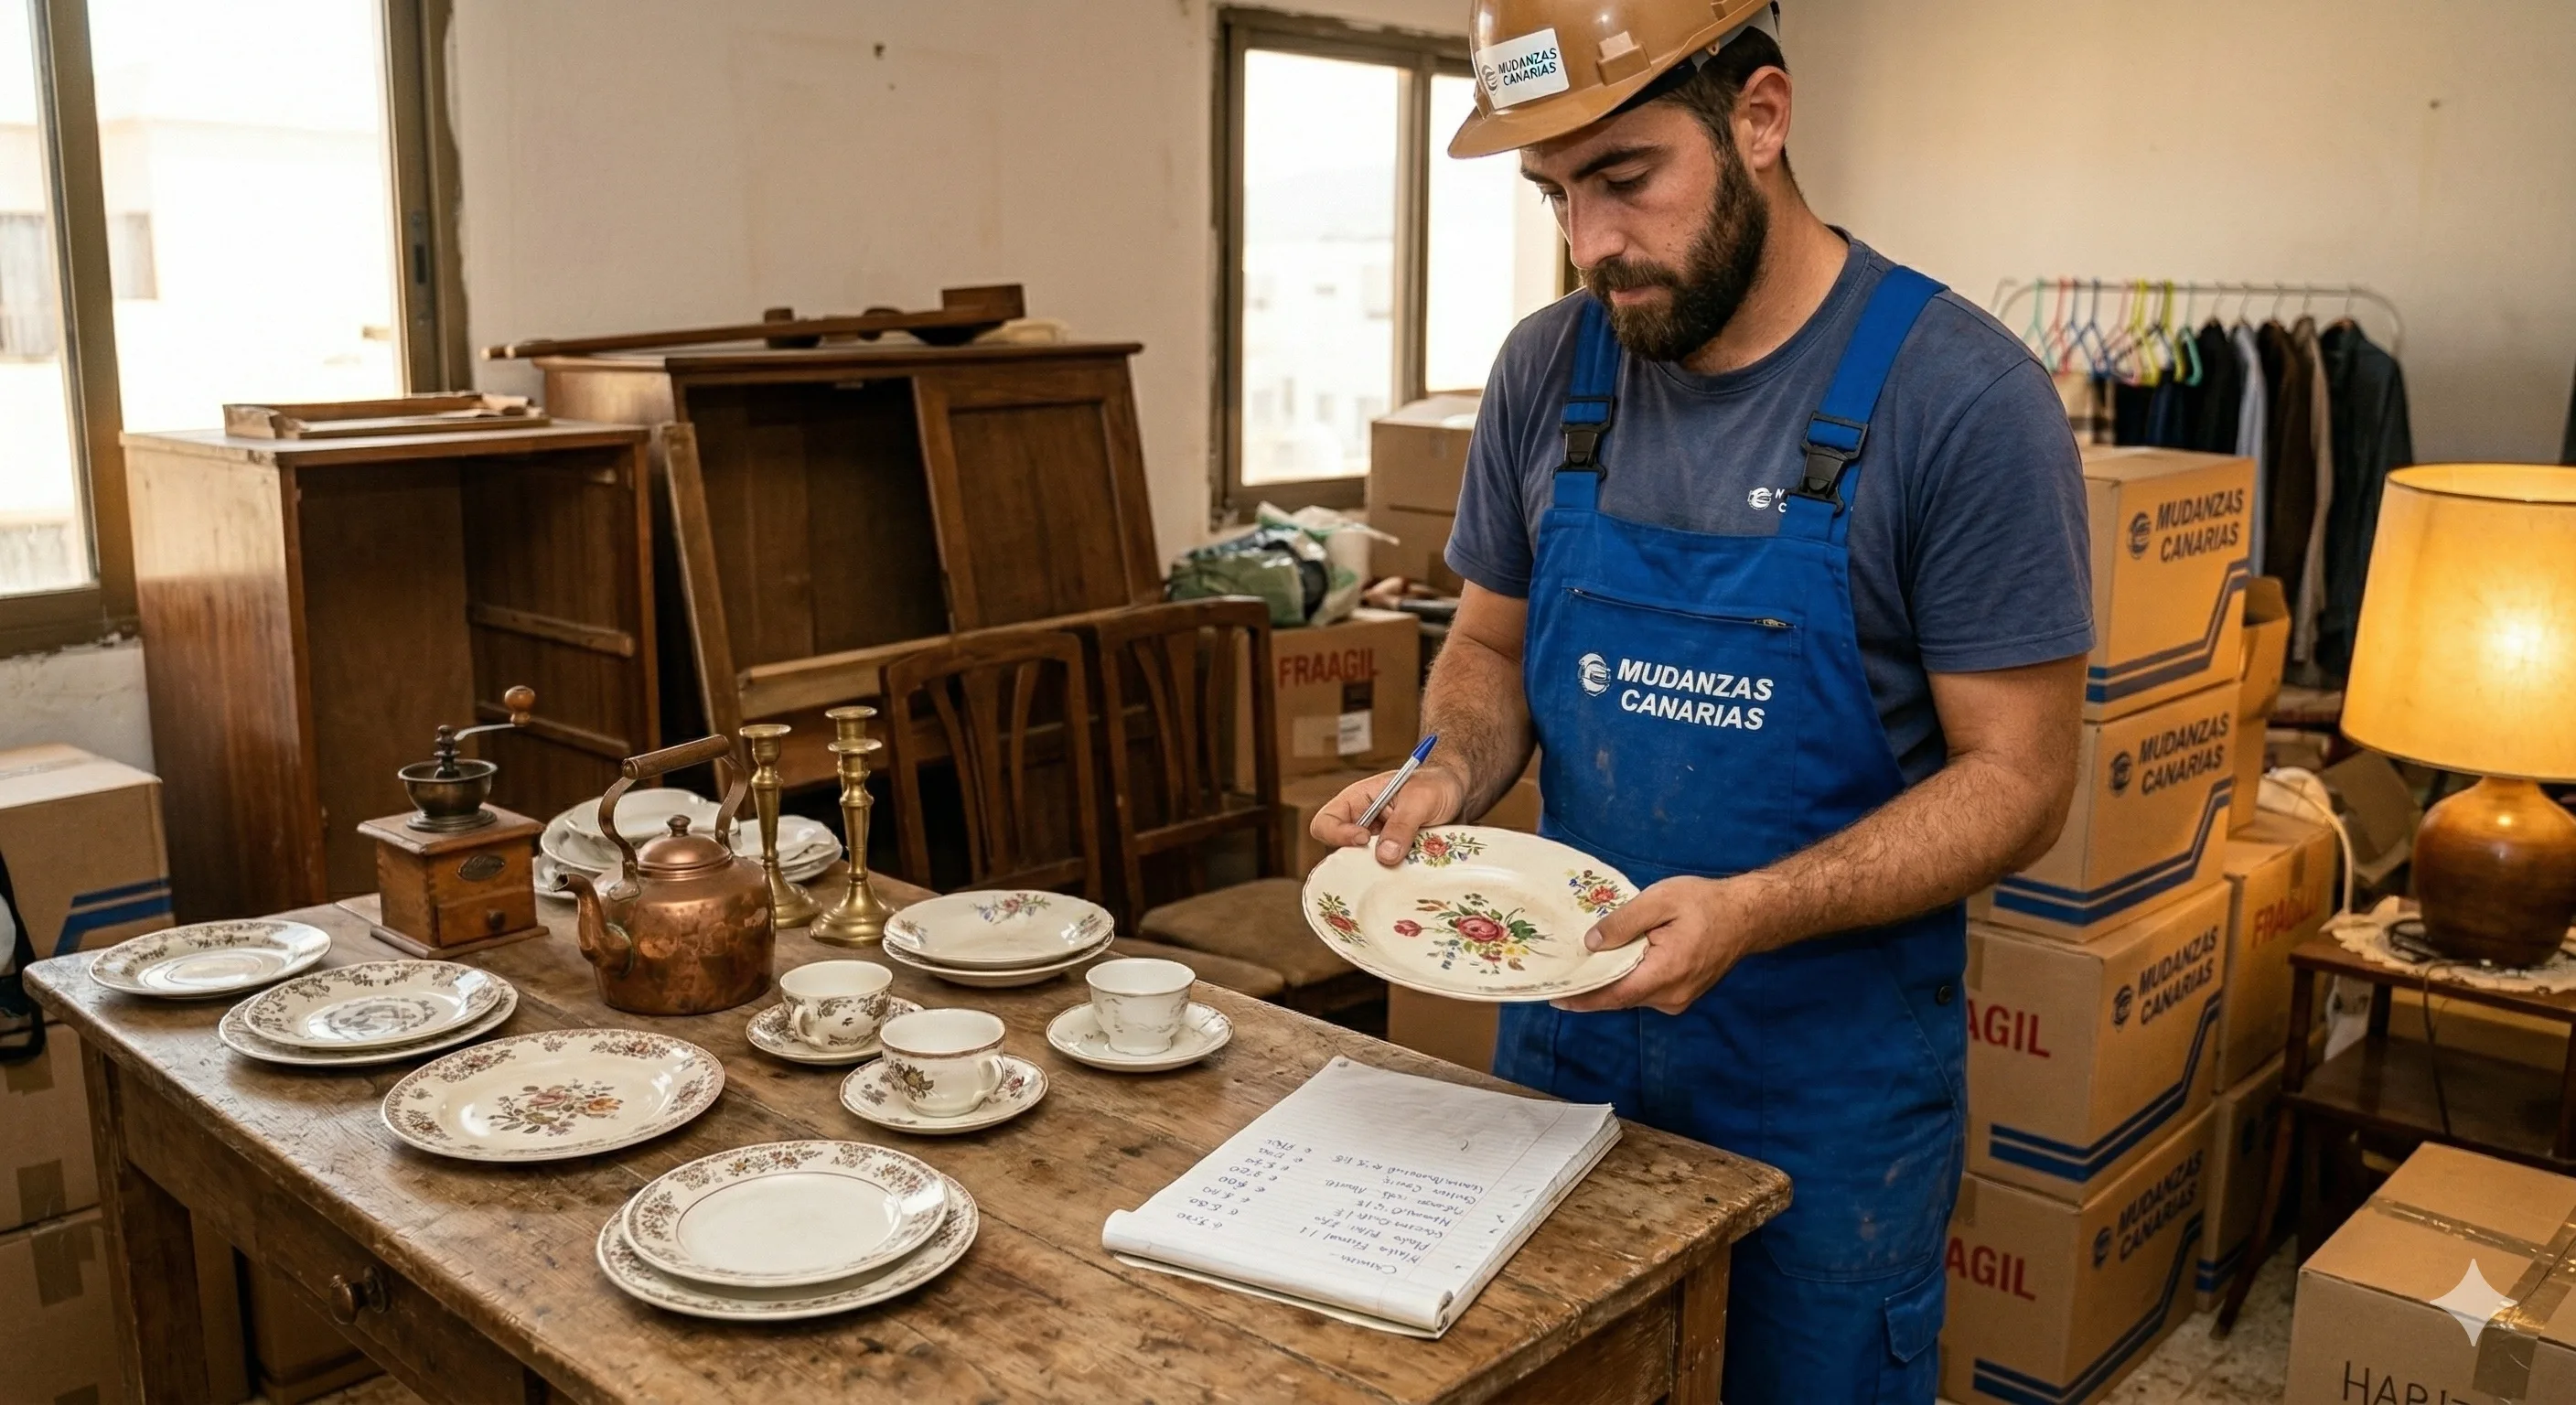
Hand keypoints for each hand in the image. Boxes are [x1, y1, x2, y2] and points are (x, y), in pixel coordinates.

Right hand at [1311, 763, 1468, 866]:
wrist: (1460, 795)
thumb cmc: (1436, 785)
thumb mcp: (1421, 798)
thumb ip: (1402, 824)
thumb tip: (1385, 856)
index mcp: (1356, 802)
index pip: (1325, 823)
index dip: (1338, 835)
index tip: (1365, 840)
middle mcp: (1361, 825)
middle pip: (1340, 853)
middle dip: (1359, 862)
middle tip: (1387, 863)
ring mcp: (1377, 845)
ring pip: (1363, 869)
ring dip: (1381, 872)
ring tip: (1405, 867)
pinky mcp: (1394, 860)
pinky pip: (1385, 875)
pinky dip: (1396, 879)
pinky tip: (1413, 874)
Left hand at [1552, 875, 1775, 1015]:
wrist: (1746, 916)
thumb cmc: (1704, 904)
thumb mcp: (1660, 900)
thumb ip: (1623, 923)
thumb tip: (1591, 943)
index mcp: (1666, 973)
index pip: (1615, 995)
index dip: (1583, 998)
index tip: (1555, 998)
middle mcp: (1671, 996)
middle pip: (1620, 998)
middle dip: (1590, 989)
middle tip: (1560, 977)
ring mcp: (1678, 999)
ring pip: (1632, 996)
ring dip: (1609, 984)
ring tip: (1581, 968)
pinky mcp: (1681, 996)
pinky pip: (1645, 992)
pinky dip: (1627, 981)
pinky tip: (1613, 965)